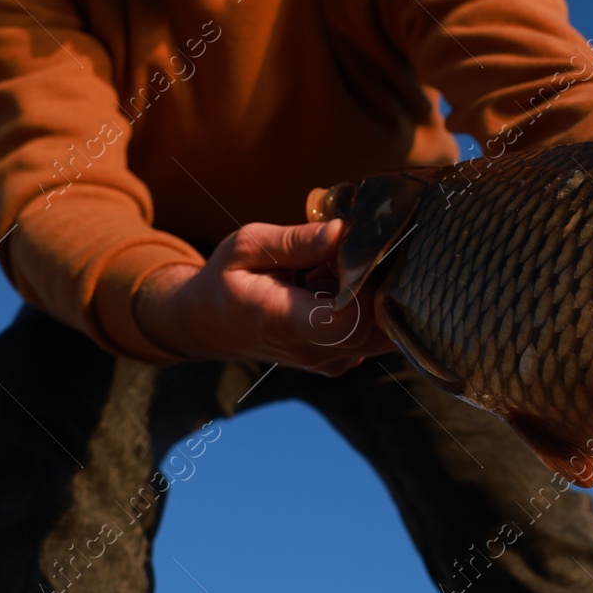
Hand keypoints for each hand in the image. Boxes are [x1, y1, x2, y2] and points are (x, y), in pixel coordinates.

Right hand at [134, 219, 395, 372]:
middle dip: (380, 285)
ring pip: (383, 334)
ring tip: (342, 270)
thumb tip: (342, 231)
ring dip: (377, 296)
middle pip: (378, 330)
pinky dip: (371, 308)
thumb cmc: (226, 280)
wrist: (210, 325)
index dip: (364, 286)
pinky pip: (374, 336)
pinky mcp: (340, 360)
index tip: (353, 253)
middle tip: (354, 254)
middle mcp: (311, 351)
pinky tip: (341, 286)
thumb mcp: (248, 246)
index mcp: (283, 321)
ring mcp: (328, 361)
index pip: (347, 320)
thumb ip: (296, 241)